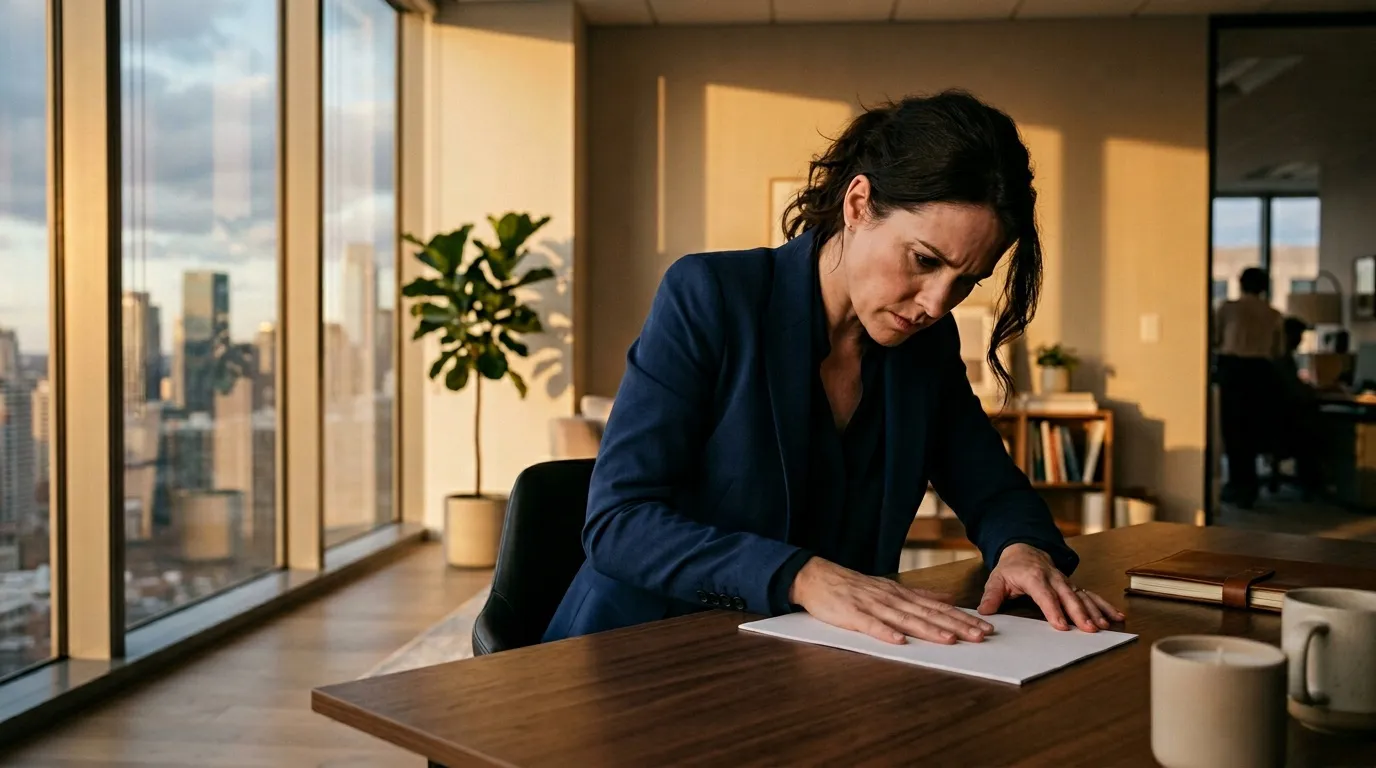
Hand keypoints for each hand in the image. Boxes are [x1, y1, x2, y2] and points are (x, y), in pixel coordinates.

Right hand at [789, 556, 993, 645]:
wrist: (816, 577)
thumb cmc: (853, 586)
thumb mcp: (888, 587)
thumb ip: (917, 594)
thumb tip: (947, 596)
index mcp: (901, 594)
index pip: (937, 607)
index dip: (962, 618)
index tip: (984, 628)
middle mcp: (892, 598)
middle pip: (928, 614)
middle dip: (955, 625)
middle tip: (980, 636)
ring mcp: (872, 606)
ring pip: (905, 619)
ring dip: (928, 630)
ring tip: (950, 640)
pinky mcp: (852, 614)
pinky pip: (870, 625)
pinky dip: (885, 632)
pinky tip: (899, 641)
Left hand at [978, 543, 1125, 631]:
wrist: (1024, 550)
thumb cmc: (1011, 568)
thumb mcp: (997, 579)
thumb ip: (992, 596)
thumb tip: (984, 611)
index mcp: (1034, 577)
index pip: (1045, 595)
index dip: (1053, 610)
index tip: (1060, 625)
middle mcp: (1054, 578)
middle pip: (1068, 597)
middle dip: (1080, 613)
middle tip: (1089, 629)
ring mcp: (1066, 582)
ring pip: (1083, 596)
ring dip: (1095, 611)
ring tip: (1104, 625)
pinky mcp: (1073, 586)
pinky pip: (1091, 595)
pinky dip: (1104, 605)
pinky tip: (1116, 616)